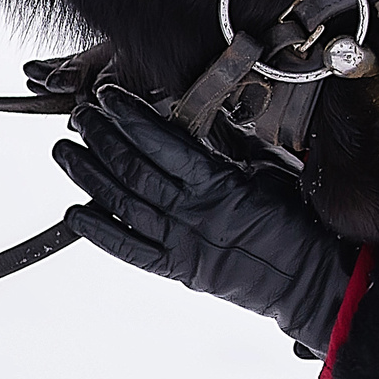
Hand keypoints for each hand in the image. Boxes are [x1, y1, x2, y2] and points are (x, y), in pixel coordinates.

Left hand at [54, 90, 355, 353]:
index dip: (132, 118)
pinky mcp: (180, 270)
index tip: (108, 97)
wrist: (313, 281)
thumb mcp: (271, 172)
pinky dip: (100, 233)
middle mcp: (195, 214)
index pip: (164, 143)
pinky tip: (74, 213)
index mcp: (220, 185)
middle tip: (80, 116)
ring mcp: (183, 244)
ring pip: (125, 204)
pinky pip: (132, 250)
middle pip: (135, 170)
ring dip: (90, 176)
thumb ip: (232, 147)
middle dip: (103, 138)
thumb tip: (203, 118)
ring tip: (64, 151)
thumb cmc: (300, 223)